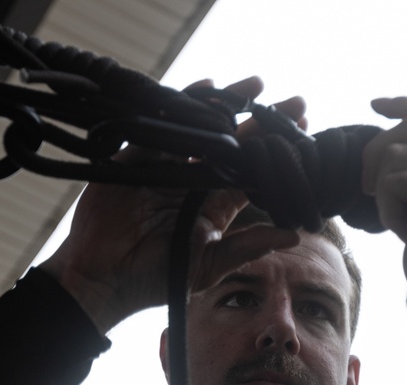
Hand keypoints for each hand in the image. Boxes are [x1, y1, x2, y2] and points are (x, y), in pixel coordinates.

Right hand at [39, 76, 303, 332]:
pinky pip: (162, 124)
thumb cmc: (157, 277)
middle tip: (296, 102)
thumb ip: (248, 247)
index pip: (252, 174)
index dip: (275, 155)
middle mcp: (194, 182)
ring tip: (257, 84)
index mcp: (215, 206)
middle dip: (262, 122)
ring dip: (228, 105)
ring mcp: (165, 167)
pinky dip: (181, 105)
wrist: (103, 277)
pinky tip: (206, 86)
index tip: (304, 135)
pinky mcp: (136, 156)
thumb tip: (295, 237)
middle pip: (234, 145)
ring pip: (202, 129)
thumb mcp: (208, 265)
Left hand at [361, 97, 406, 340]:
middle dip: (377, 150)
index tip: (375, 105)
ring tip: (394, 222)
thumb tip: (386, 181)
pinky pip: (400, 180)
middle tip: (368, 188)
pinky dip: (389, 206)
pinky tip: (400, 231)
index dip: (404, 105)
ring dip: (383, 188)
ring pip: (401, 151)